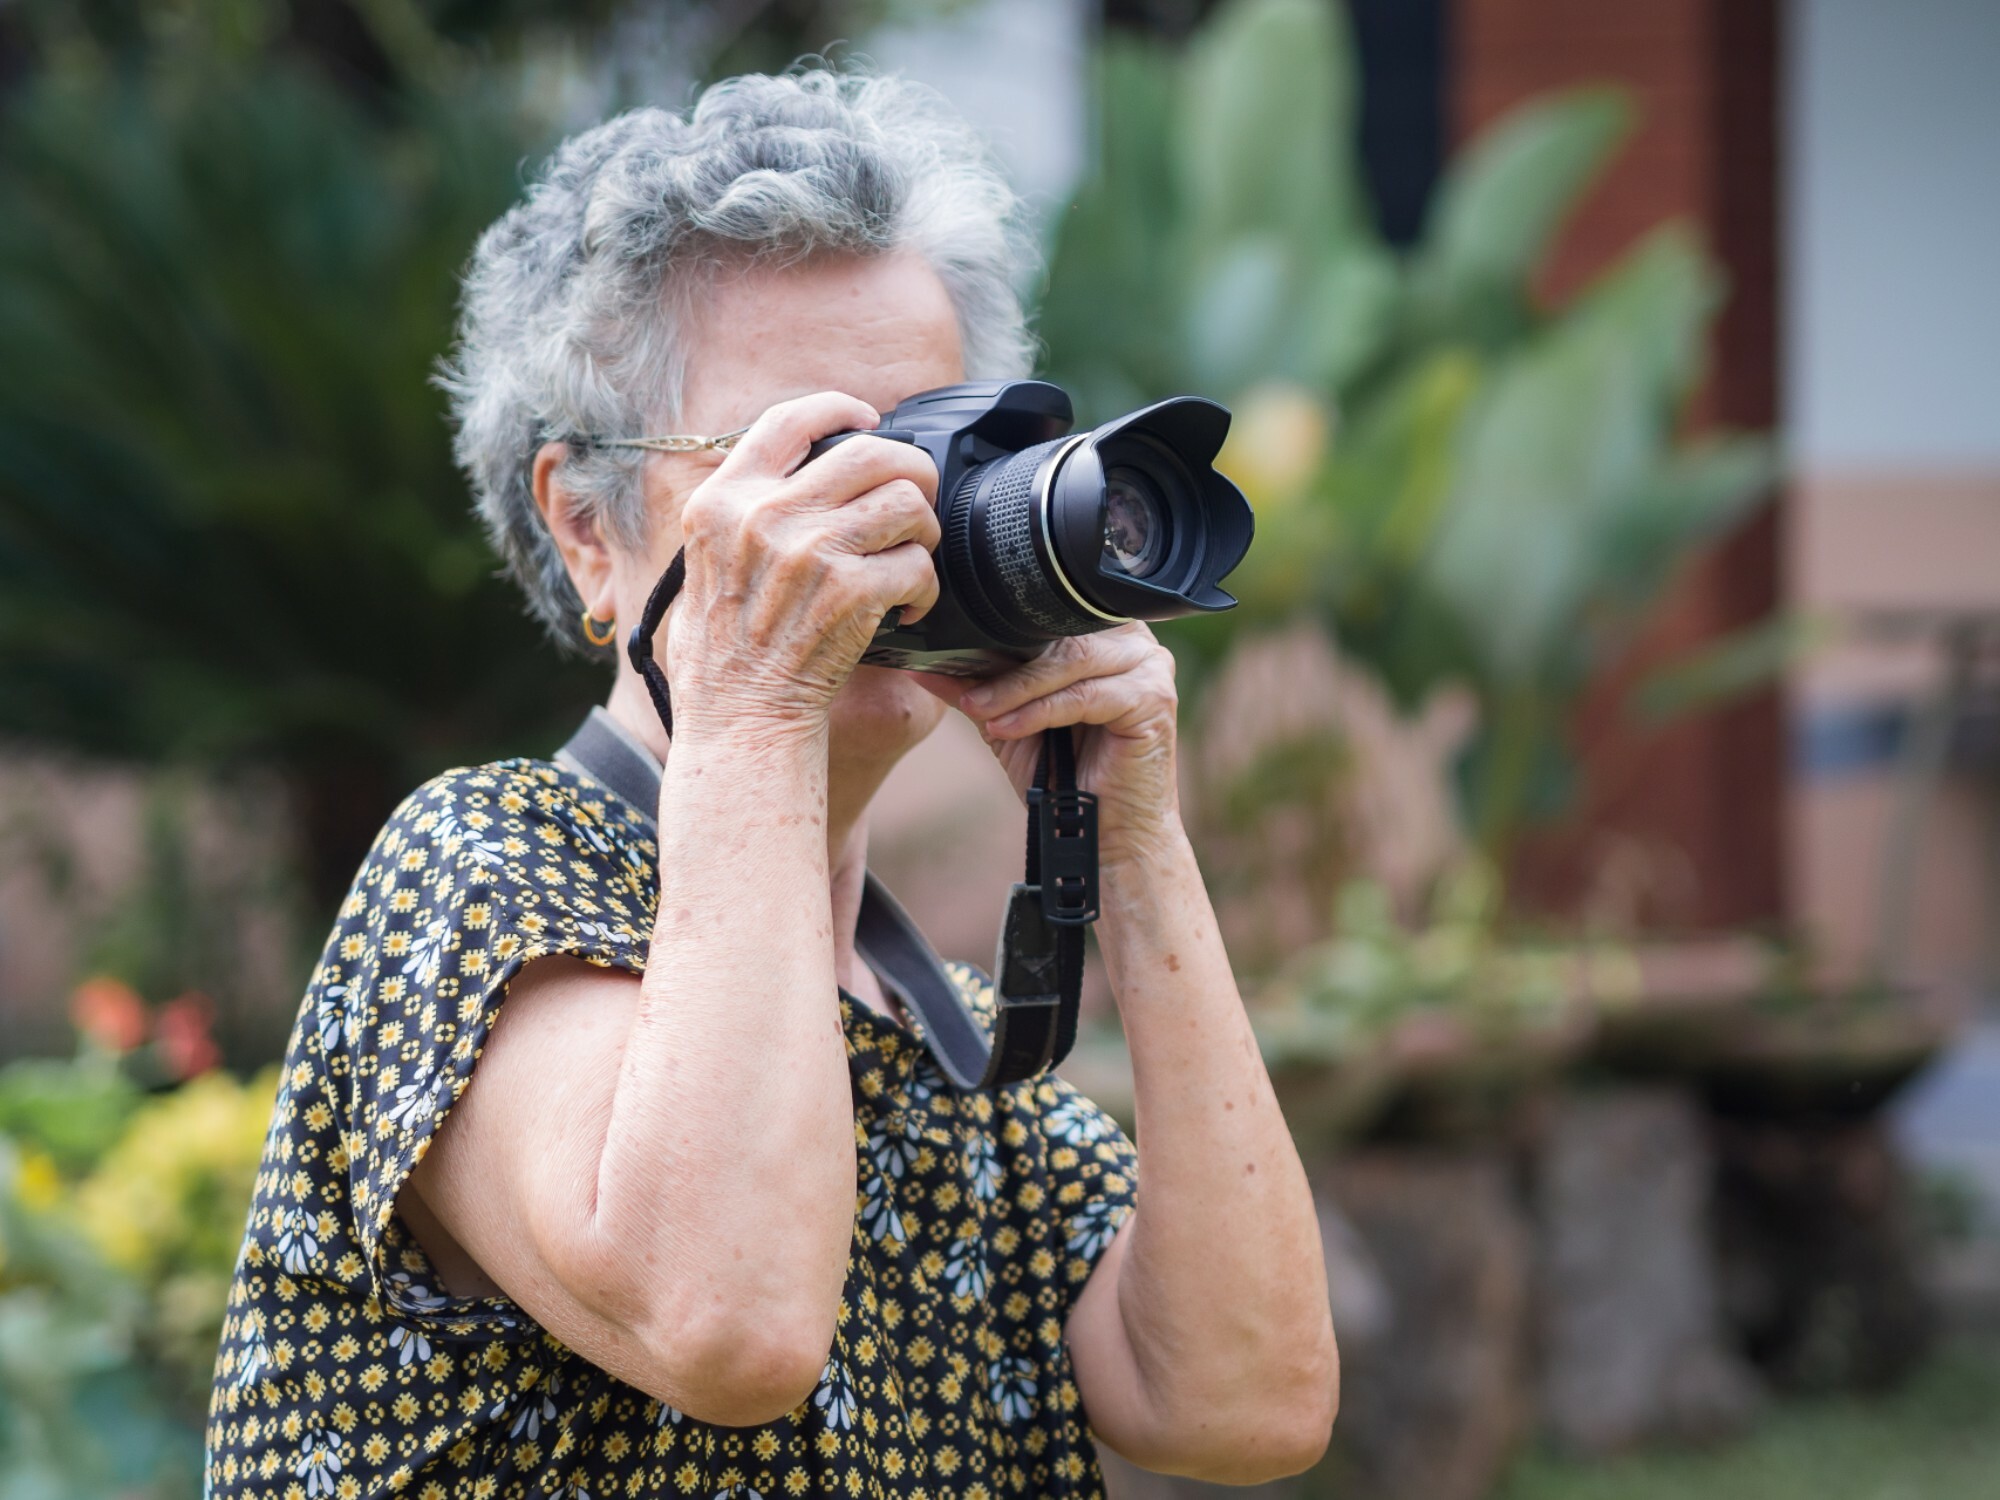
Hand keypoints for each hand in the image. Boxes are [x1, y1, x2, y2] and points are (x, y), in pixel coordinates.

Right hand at [664, 393, 940, 740]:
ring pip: (905, 501)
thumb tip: (808, 467)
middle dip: (910, 471)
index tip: (870, 419)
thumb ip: (745, 508)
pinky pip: (918, 563)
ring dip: (923, 530)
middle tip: (915, 501)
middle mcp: (764, 516)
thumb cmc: (724, 648)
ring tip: (910, 558)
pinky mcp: (852, 593)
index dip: (841, 409)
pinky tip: (908, 608)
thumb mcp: (706, 558)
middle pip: (870, 452)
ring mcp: (811, 552)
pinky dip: (925, 587)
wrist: (738, 715)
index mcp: (723, 500)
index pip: (789, 419)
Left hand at [919, 624, 1183, 868]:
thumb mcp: (1009, 721)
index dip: (998, 628)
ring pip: (1070, 660)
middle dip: (1003, 662)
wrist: (1100, 835)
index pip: (1046, 615)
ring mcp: (1150, 666)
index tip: (950, 646)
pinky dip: (1040, 711)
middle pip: (1059, 633)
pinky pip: (1085, 695)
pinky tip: (1007, 729)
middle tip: (962, 690)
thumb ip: (977, 686)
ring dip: (1016, 688)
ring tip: (979, 710)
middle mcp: (1133, 640)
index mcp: (1103, 633)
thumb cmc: (1062, 776)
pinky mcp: (1154, 699)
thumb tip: (921, 662)